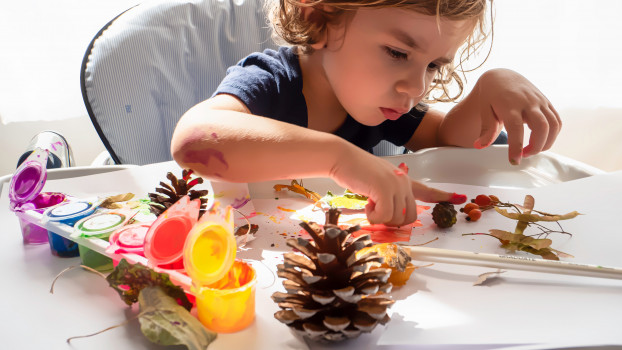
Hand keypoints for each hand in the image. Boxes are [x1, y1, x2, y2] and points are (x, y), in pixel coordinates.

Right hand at [330, 148, 465, 225]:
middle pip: (409, 217)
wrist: (341, 158)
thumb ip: (387, 195)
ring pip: (397, 219)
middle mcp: (404, 182)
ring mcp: (396, 185)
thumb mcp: (375, 183)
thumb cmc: (354, 171)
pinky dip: (373, 216)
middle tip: (377, 211)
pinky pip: (384, 216)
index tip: (459, 198)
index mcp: (403, 179)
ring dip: (380, 218)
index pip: (426, 190)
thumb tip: (389, 214)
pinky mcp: (385, 190)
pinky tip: (367, 203)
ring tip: (369, 202)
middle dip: (392, 220)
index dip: (442, 197)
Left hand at [473, 68, 560, 163]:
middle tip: (524, 155)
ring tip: (532, 150)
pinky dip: (552, 135)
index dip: (516, 146)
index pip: (516, 128)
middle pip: (541, 127)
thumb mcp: (484, 110)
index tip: (514, 161)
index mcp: (509, 104)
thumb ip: (486, 129)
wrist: (502, 76)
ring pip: (553, 125)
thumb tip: (479, 146)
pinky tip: (541, 140)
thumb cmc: (491, 95)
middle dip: (536, 146)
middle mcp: (528, 102)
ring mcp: (540, 101)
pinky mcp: (547, 103)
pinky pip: (557, 121)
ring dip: (547, 143)